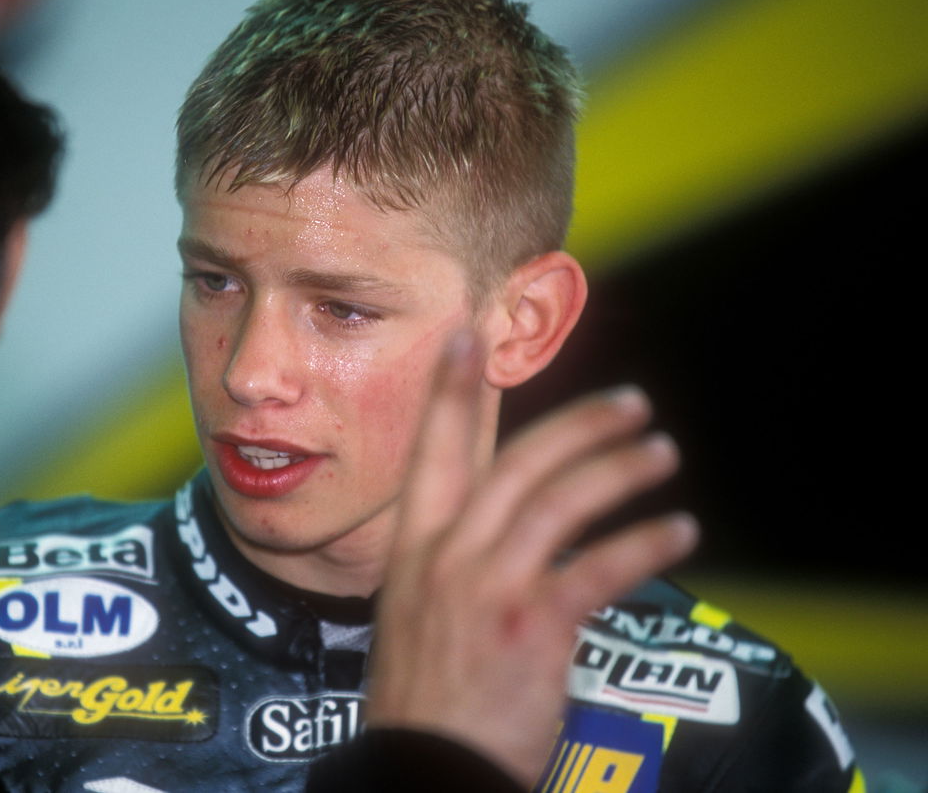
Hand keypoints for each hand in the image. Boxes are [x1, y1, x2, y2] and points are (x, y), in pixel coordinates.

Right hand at [364, 334, 697, 785]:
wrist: (422, 768)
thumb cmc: (422, 701)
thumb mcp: (412, 618)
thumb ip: (448, 568)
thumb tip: (490, 538)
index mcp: (412, 551)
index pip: (432, 454)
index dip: (448, 393)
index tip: (465, 340)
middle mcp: (448, 557)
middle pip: (518, 465)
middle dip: (577, 424)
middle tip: (629, 403)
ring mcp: (489, 588)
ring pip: (561, 501)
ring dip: (620, 470)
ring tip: (662, 454)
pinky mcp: (534, 626)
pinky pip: (600, 566)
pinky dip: (644, 542)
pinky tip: (678, 530)